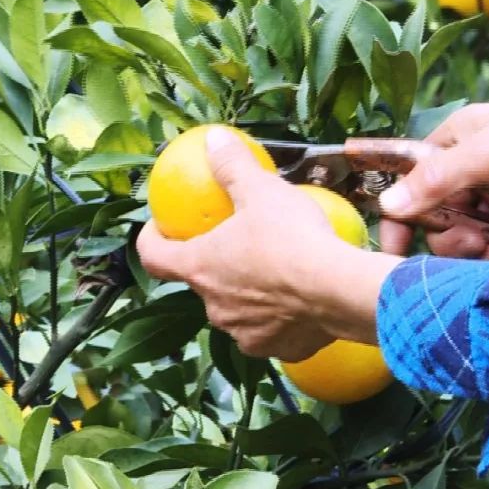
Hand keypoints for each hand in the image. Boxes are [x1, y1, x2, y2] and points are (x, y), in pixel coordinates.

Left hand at [138, 127, 402, 360]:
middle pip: (203, 283)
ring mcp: (244, 332)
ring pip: (237, 311)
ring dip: (248, 294)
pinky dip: (280, 317)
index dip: (149, 240)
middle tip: (237, 245)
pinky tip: (300, 301)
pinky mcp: (278, 350)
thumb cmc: (293, 238)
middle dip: (214, 266)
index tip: (159, 227)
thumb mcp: (262, 190)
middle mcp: (214, 306)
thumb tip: (214, 138)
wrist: (339, 291)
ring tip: (273, 273)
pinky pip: (272, 330)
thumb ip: (233, 165)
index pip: (154, 256)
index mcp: (200, 267)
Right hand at [380, 62, 488, 256]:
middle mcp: (472, 168)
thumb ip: (435, 182)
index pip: (408, 184)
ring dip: (485, 249)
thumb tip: (387, 206)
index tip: (395, 252)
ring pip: (472, 237)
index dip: (398, 218)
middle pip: (439, 220)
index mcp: (454, 142)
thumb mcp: (485, 155)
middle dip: (453, 238)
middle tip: (475, 242)